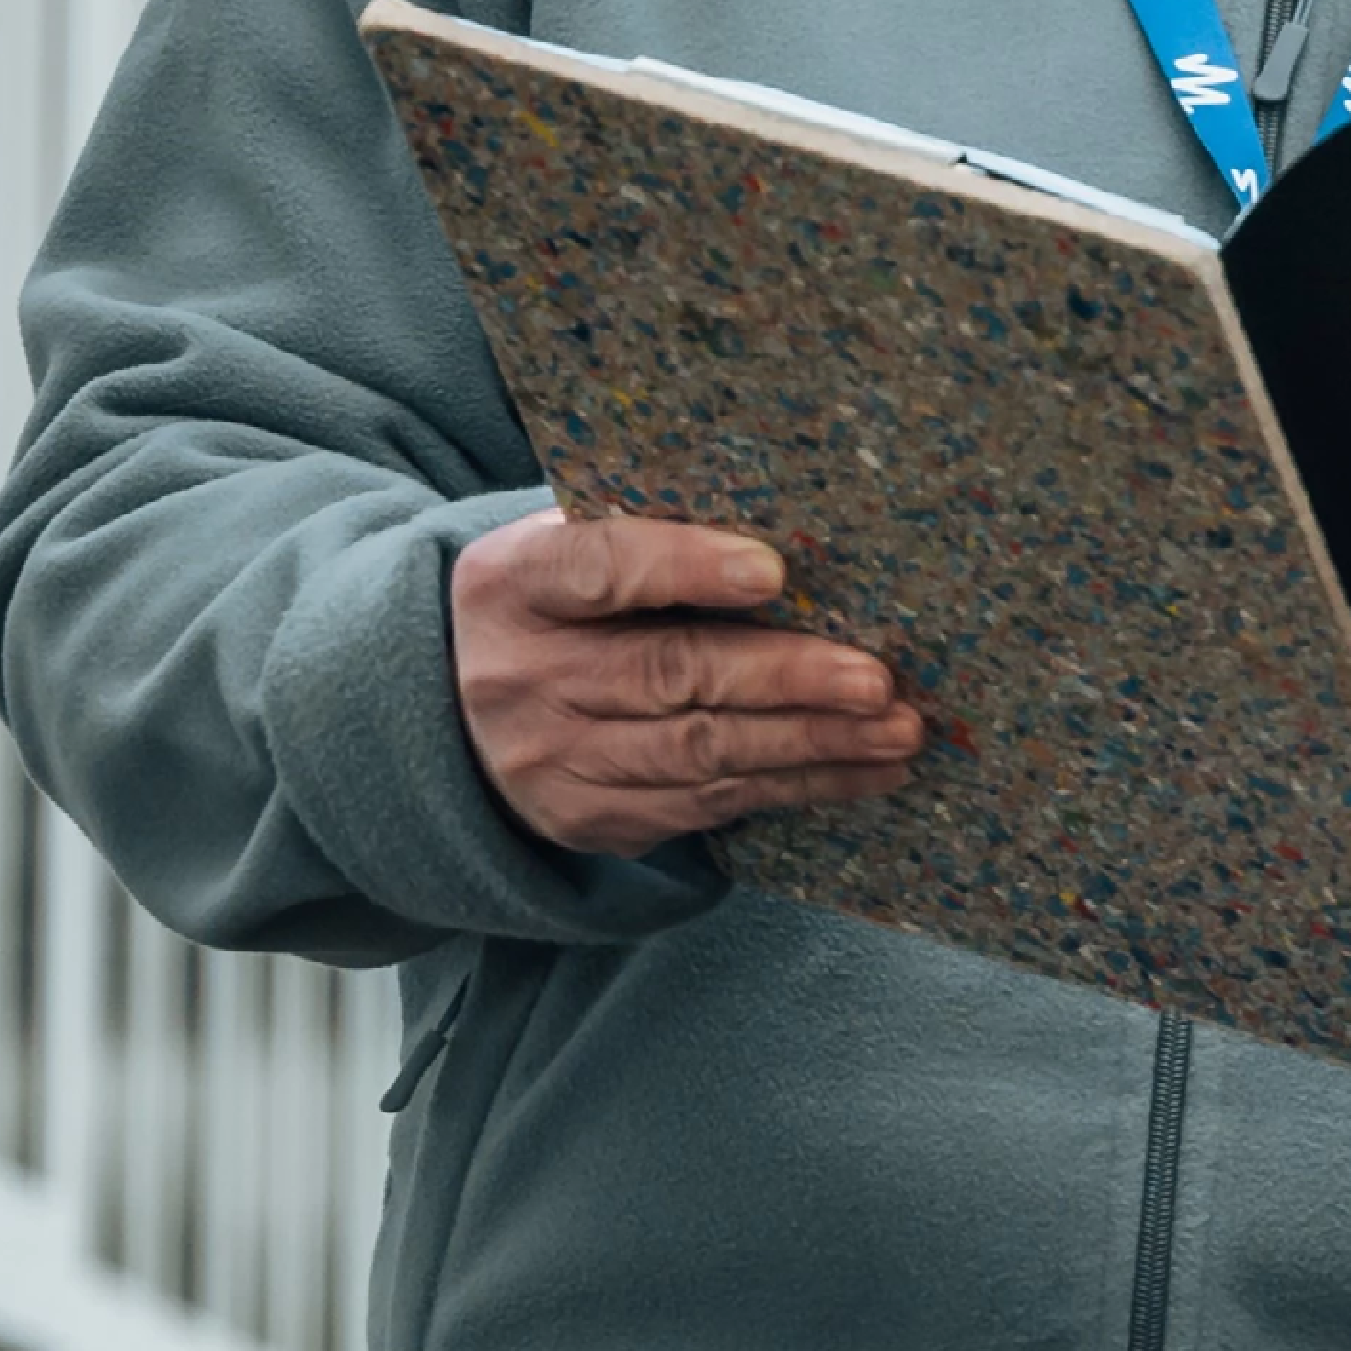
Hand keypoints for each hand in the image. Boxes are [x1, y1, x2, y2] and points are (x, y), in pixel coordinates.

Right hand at [449, 510, 919, 854]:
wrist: (453, 708)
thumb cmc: (557, 603)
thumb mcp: (566, 548)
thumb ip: (648, 534)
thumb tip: (796, 530)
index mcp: (517, 583)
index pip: (598, 569)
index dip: (685, 568)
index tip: (774, 572)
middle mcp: (524, 677)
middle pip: (669, 677)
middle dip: (786, 680)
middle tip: (876, 681)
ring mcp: (554, 761)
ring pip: (700, 756)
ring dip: (811, 745)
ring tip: (896, 731)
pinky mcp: (592, 820)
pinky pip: (707, 808)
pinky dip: (794, 788)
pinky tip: (860, 770)